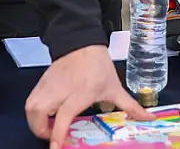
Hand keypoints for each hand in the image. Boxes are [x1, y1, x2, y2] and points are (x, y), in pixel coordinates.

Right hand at [25, 45, 153, 148]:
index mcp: (79, 93)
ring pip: (30, 107)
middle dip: (40, 131)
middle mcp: (60, 90)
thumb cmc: (98, 65)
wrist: (81, 41)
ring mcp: (48, 85)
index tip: (55, 148)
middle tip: (54, 137)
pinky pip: (31, 100)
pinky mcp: (41, 82)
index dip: (56, 135)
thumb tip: (149, 118)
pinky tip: (47, 115)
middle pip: (38, 113)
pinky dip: (34, 111)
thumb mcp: (115, 87)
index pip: (62, 117)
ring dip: (35, 122)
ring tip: (49, 128)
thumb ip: (130, 106)